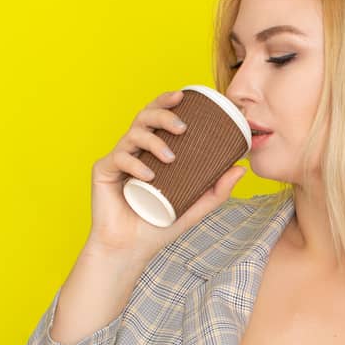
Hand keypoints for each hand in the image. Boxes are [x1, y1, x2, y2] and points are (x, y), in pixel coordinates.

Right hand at [88, 88, 247, 262]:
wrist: (130, 249)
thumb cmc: (158, 226)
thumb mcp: (194, 207)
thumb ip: (217, 190)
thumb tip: (241, 168)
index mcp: (151, 150)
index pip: (158, 117)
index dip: (167, 101)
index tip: (184, 95)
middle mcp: (134, 149)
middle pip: (145, 117)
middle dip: (164, 115)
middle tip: (182, 127)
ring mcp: (118, 159)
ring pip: (133, 133)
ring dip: (154, 141)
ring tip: (170, 158)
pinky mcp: (103, 171)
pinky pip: (119, 158)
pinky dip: (135, 164)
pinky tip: (148, 175)